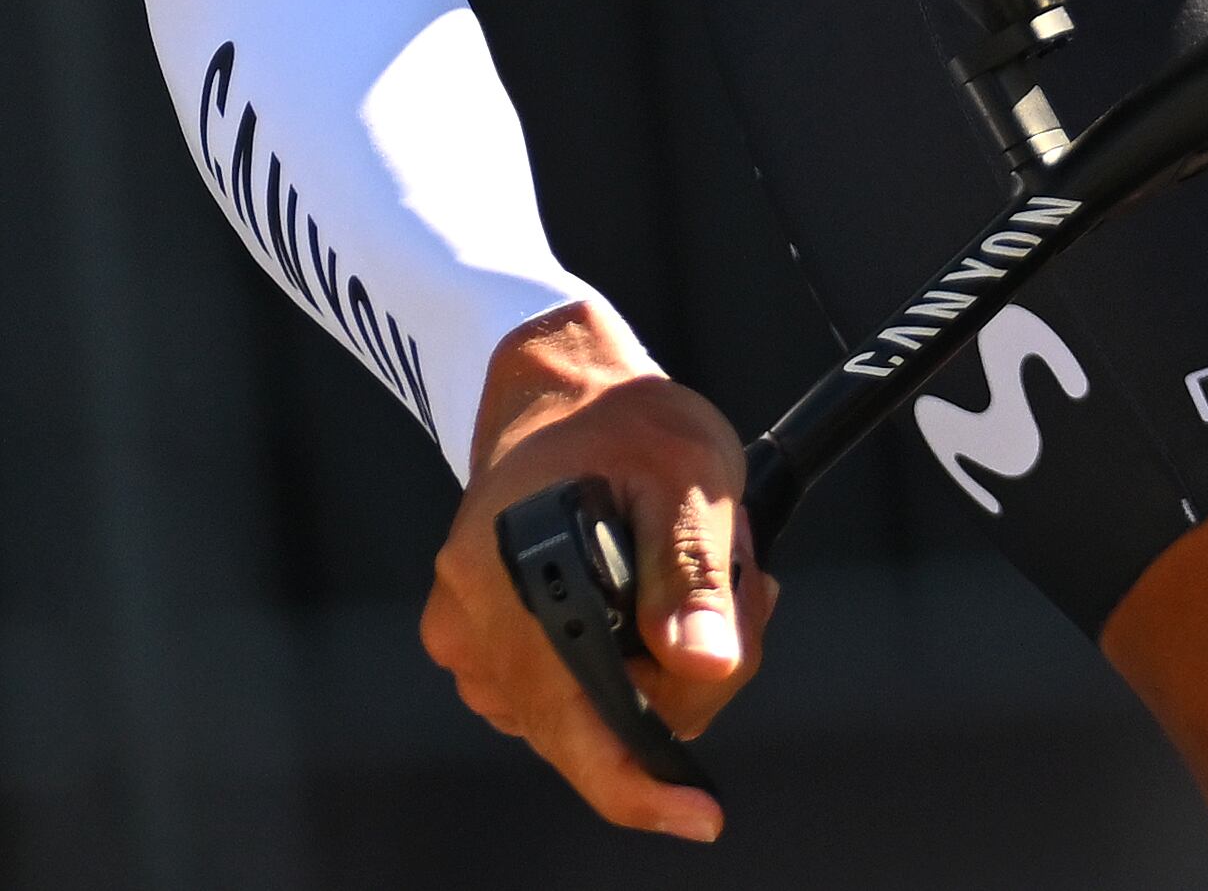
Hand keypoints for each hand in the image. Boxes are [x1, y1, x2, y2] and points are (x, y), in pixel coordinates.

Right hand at [420, 303, 767, 841]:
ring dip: (660, 674)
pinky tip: (653, 603)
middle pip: (594, 728)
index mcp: (510, 573)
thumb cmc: (627, 424)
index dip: (640, 782)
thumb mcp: (690, 473)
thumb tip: (701, 660)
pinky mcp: (482, 650)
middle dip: (684, 682)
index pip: (572, 721)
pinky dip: (627, 669)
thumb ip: (694, 570)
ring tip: (694, 581)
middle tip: (740, 593)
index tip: (702, 815)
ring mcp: (466, 641)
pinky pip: (569, 699)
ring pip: (589, 718)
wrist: (566, 391)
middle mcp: (471, 621)